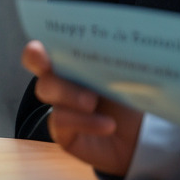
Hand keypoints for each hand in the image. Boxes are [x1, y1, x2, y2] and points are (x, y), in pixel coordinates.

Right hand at [22, 40, 142, 176]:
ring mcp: (59, 107)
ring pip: (47, 93)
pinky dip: (84, 121)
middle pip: (42, 73)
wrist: (143, 136)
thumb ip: (103, 61)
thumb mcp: (120, 74)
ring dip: (68, 95)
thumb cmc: (130, 98)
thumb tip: (98, 43)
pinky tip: (107, 124)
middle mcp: (61, 83)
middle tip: (55, 68)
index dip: (36, 52)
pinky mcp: (61, 131)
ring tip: (91, 103)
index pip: (44, 54)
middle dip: (46, 69)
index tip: (38, 50)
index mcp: (72, 63)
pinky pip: (60, 121)